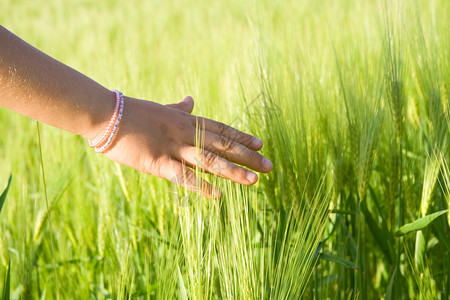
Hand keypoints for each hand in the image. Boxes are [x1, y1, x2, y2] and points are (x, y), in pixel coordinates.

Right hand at [99, 95, 272, 197]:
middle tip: (269, 166)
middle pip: (223, 144)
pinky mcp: (158, 162)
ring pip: (210, 160)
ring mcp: (173, 147)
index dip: (242, 137)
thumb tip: (191, 98)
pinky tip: (218, 194)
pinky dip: (201, 185)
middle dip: (248, 156)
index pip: (221, 129)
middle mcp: (186, 133)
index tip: (261, 144)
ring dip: (233, 171)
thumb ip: (179, 107)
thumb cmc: (133, 112)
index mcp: (186, 120)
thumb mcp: (161, 108)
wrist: (106, 115)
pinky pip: (184, 176)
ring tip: (254, 180)